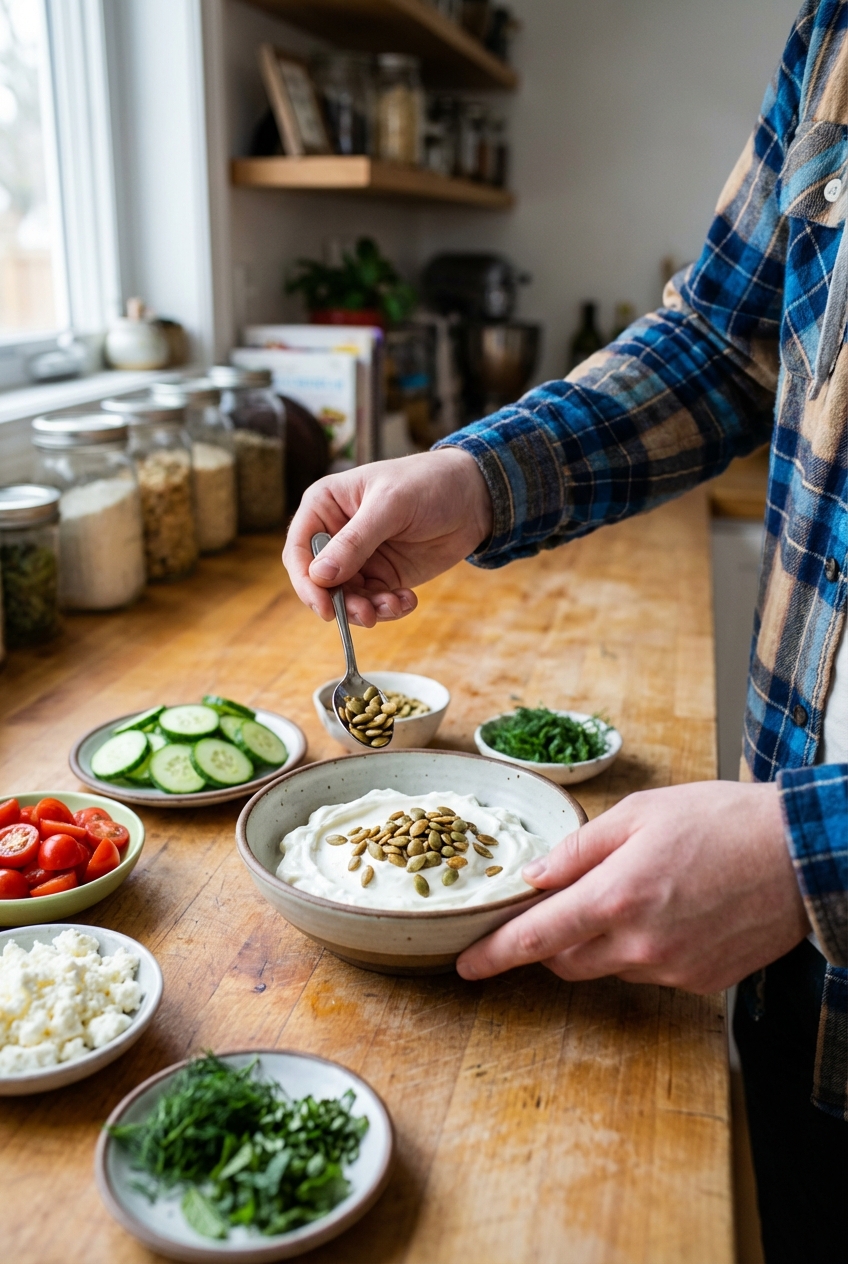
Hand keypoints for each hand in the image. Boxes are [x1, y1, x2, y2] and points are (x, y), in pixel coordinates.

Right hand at [283, 449, 492, 626]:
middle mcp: (336, 535)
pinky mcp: (384, 576)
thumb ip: (355, 541)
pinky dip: (388, 608)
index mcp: (325, 506)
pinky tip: (408, 600)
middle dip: (341, 603)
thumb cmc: (428, 482)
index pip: (298, 550)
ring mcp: (360, 558)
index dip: (306, 582)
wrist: (474, 495)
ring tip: (394, 605)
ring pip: (346, 598)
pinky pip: (374, 602)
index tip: (324, 607)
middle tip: (367, 615)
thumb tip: (319, 576)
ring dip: (367, 609)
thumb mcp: (390, 506)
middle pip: (320, 582)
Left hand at [457, 781, 810, 992]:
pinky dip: (642, 948)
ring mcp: (671, 969)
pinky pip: (648, 972)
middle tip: (561, 903)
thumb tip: (535, 877)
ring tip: (636, 892)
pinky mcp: (699, 983)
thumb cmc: (722, 821)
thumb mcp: (641, 812)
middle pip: (565, 961)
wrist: (802, 855)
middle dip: (551, 939)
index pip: (536, 939)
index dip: (494, 955)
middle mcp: (639, 944)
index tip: (466, 966)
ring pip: (607, 967)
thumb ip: (580, 850)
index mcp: (616, 897)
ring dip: (599, 941)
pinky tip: (670, 912)